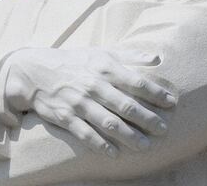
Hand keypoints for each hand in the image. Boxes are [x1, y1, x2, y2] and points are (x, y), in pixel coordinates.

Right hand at [1, 47, 176, 157]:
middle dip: (147, 118)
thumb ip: (130, 55)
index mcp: (104, 68)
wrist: (35, 71)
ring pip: (108, 122)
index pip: (136, 82)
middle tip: (164, 129)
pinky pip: (86, 134)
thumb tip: (157, 58)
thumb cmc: (75, 61)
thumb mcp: (101, 52)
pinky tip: (115, 154)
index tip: (172, 102)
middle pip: (126, 105)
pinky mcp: (65, 117)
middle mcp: (93, 85)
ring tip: (145, 146)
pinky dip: (101, 144)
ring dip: (129, 135)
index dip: (156, 93)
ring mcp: (79, 103)